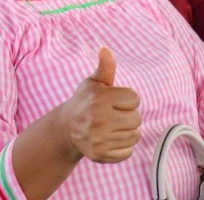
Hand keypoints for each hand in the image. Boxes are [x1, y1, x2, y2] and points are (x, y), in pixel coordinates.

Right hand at [59, 48, 141, 162]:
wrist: (66, 129)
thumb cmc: (85, 101)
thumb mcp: (93, 82)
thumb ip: (105, 67)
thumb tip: (105, 49)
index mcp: (100, 99)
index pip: (135, 99)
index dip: (128, 99)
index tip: (116, 101)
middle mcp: (99, 119)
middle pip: (137, 119)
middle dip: (129, 115)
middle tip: (115, 115)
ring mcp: (99, 139)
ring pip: (135, 136)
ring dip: (128, 131)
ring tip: (113, 126)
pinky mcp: (100, 154)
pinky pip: (128, 152)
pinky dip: (123, 147)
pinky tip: (111, 139)